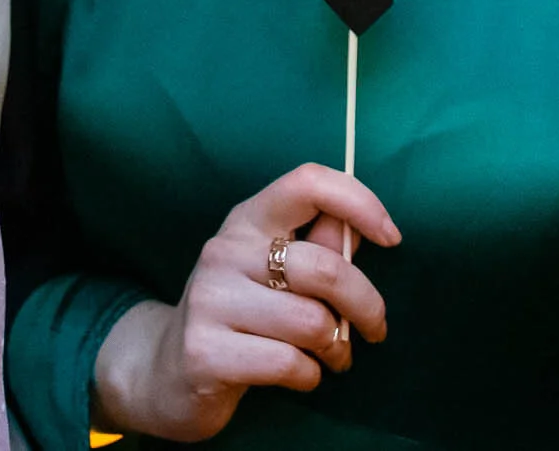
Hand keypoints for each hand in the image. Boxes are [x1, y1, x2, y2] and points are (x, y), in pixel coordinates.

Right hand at [91, 164, 397, 442]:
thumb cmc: (239, 315)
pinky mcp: (205, 352)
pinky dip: (310, 376)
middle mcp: (224, 251)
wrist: (166, 371)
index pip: (308, 183)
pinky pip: (289, 363)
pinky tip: (300, 375)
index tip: (392, 237)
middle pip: (325, 268)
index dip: (359, 202)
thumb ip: (318, 247)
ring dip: (337, 348)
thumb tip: (366, 228)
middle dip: (366, 305)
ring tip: (332, 357)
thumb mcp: (272, 271)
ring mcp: (210, 300)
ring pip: (312, 323)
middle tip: (375, 329)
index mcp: (247, 220)